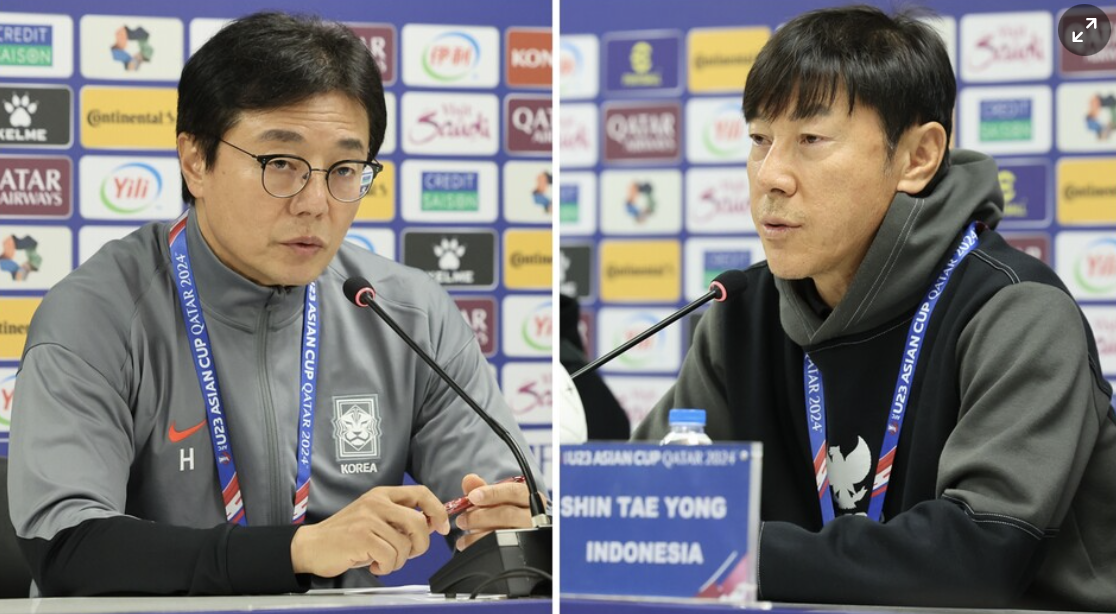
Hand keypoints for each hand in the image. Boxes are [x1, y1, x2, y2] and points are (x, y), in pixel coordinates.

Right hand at [290, 485, 449, 577]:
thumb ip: (399, 519)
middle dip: (421, 544)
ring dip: (398, 561)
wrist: (311, 546)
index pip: (421, 493)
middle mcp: (376, 502)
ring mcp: (368, 519)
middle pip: (419, 522)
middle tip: (410, 554)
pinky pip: (390, 557)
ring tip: (382, 560)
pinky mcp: (361, 537)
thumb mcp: (374, 518)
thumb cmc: (346, 536)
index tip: (442, 527)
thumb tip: (431, 526)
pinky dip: (386, 567)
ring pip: (405, 544)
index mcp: (382, 494)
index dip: (437, 510)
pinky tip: (373, 564)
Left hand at [454, 473, 537, 550]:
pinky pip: (497, 550)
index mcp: (528, 498)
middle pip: (507, 515)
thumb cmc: (505, 513)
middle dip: (480, 516)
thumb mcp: (495, 500)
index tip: (473, 496)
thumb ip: (482, 489)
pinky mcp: (520, 550)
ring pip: (502, 535)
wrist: (517, 535)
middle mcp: (531, 517)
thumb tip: (469, 479)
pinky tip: (467, 545)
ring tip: (462, 536)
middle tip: (462, 520)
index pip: (514, 492)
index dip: (492, 493)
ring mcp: (528, 536)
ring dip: (476, 535)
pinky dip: (478, 546)